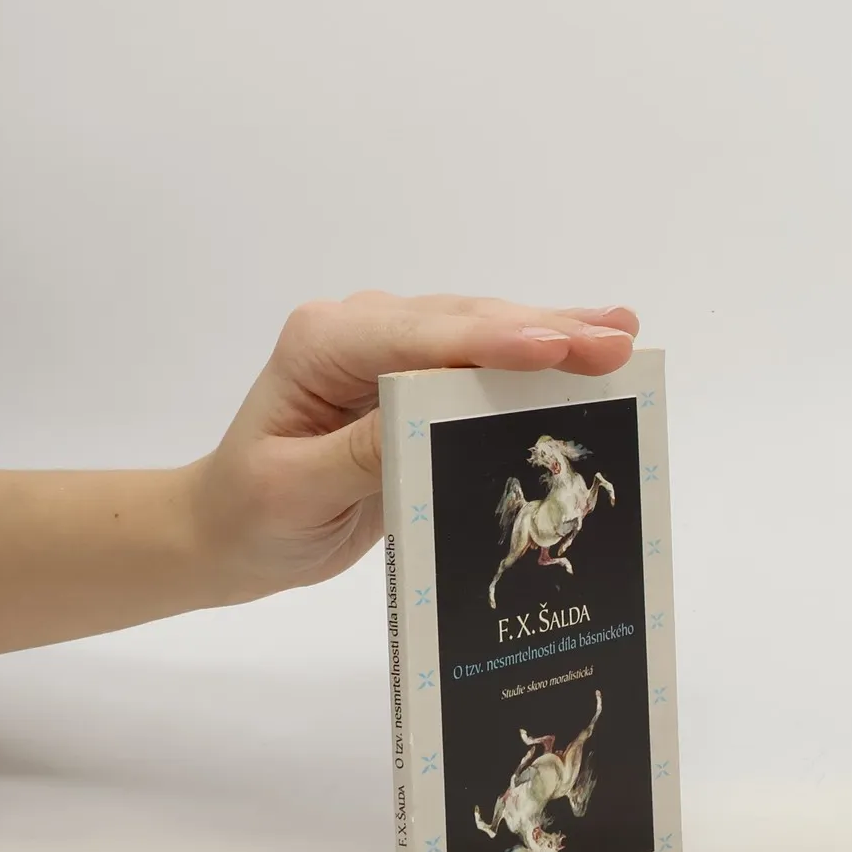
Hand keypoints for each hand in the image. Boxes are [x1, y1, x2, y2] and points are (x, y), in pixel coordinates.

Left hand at [189, 291, 638, 602]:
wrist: (229, 528)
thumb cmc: (253, 513)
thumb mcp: (297, 492)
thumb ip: (361, 452)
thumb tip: (426, 415)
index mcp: (323, 344)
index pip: (418, 337)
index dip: (490, 341)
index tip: (552, 347)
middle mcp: (361, 329)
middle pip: (463, 324)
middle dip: (542, 332)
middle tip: (616, 342)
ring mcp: (394, 347)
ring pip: (484, 331)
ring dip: (553, 336)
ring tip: (621, 337)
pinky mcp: (419, 374)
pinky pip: (484, 359)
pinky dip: (537, 355)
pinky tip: (588, 341)